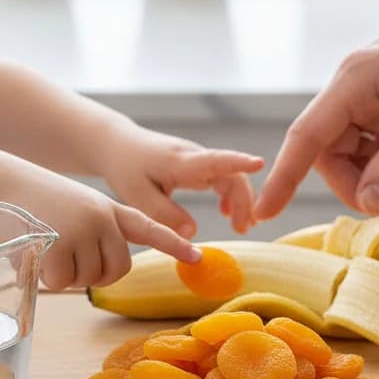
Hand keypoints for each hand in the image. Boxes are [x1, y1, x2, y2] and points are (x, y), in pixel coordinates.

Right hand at [0, 154, 201, 289]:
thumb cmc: (30, 203)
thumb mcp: (72, 211)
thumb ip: (94, 235)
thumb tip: (102, 271)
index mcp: (108, 208)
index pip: (148, 228)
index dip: (173, 244)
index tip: (198, 257)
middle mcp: (102, 217)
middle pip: (117, 270)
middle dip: (93, 274)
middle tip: (64, 258)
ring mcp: (83, 229)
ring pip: (88, 278)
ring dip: (65, 275)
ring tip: (44, 246)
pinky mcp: (60, 243)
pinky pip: (62, 282)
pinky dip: (45, 276)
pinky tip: (31, 253)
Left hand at [102, 122, 262, 236]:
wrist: (118, 145)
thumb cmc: (125, 167)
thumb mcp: (137, 195)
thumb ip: (164, 214)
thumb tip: (192, 234)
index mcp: (180, 162)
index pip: (215, 160)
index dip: (238, 162)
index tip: (260, 164)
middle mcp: (195, 157)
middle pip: (231, 175)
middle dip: (243, 201)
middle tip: (243, 229)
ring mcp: (199, 160)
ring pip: (230, 177)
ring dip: (240, 201)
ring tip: (241, 227)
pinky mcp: (198, 165)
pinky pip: (222, 178)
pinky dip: (229, 196)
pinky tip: (226, 214)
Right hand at [253, 0, 378, 221]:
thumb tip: (366, 203)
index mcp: (354, 81)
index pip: (305, 138)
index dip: (283, 179)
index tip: (264, 213)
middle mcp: (352, 85)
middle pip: (328, 152)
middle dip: (356, 184)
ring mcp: (368, 92)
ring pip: (351, 153)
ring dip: (377, 176)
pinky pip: (372, 143)